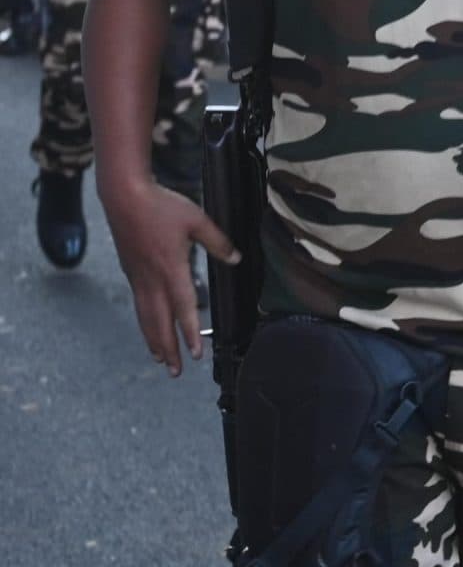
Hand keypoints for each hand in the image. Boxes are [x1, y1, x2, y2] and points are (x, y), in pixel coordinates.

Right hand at [101, 177, 236, 375]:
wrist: (123, 195)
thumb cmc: (160, 205)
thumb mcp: (197, 220)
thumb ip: (218, 242)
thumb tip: (236, 258)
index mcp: (171, 268)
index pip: (183, 308)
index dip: (189, 333)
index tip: (195, 353)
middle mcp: (152, 278)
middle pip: (160, 322)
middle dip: (168, 348)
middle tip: (176, 371)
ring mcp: (138, 276)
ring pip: (145, 316)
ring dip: (153, 340)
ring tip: (160, 360)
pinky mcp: (131, 272)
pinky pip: (139, 304)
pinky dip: (144, 322)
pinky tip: (149, 329)